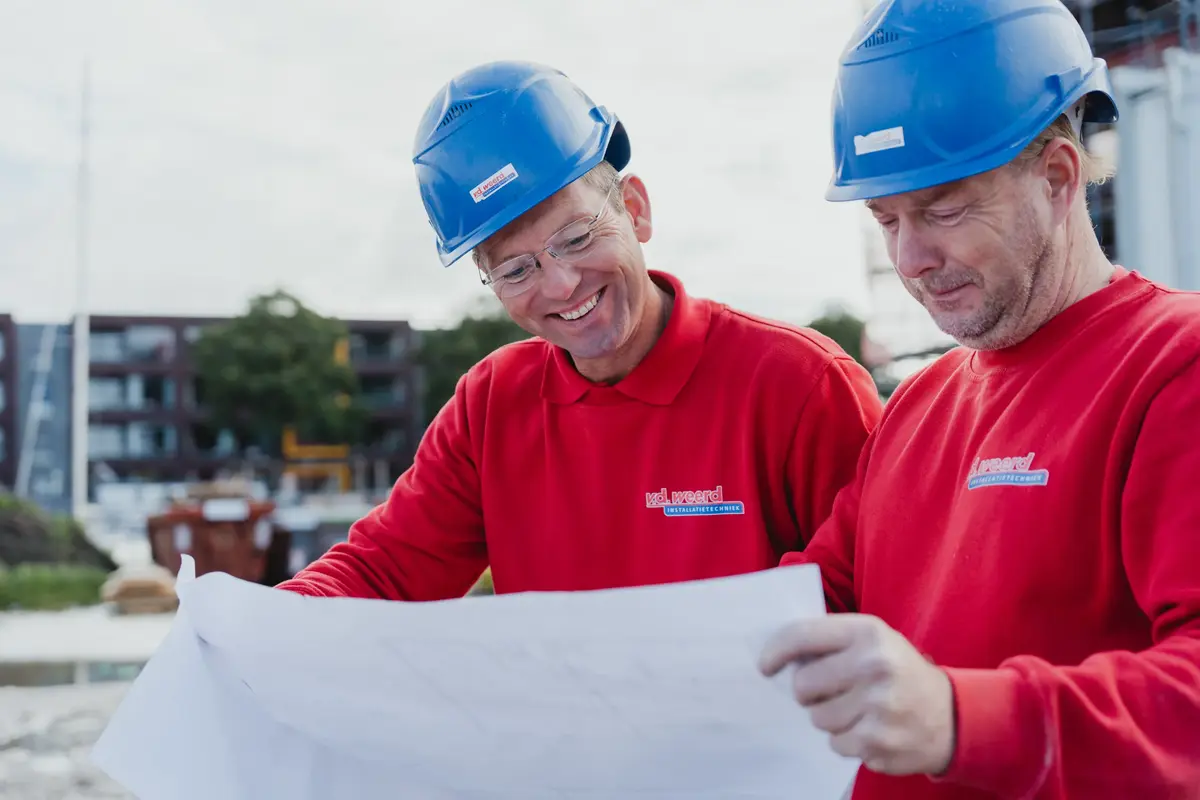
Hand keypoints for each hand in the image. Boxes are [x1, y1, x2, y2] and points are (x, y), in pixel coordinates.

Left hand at [758, 613, 955, 775]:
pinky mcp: (878, 742)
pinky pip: (835, 744)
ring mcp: (877, 707)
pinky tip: (868, 728)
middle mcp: (873, 666)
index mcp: (867, 633)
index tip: (765, 665)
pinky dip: (845, 739)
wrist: (950, 715)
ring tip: (857, 708)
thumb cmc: (898, 671)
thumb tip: (778, 655)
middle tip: (830, 690)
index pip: (802, 636)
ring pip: (816, 718)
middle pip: (803, 684)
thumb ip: (830, 641)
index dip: (775, 651)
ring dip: (829, 716)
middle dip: (808, 691)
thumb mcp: (873, 640)